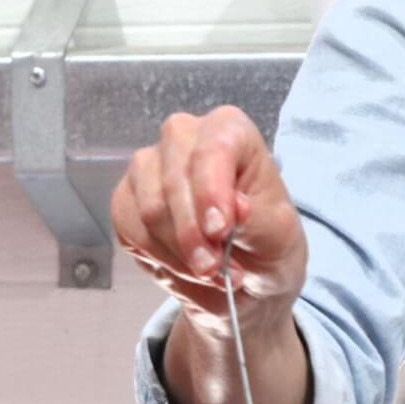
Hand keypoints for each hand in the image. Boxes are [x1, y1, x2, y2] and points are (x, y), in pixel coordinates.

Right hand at [109, 107, 307, 334]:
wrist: (243, 273)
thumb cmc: (266, 242)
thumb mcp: (279, 234)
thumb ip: (259, 219)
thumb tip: (237, 206)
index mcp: (228, 130)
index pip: (212, 149)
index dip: (211, 191)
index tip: (220, 232)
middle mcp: (181, 139)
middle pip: (173, 181)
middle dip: (192, 233)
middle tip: (214, 269)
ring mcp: (147, 167)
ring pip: (149, 209)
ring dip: (178, 251)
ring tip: (208, 272)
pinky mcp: (125, 199)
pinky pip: (130, 229)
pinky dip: (159, 258)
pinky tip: (185, 267)